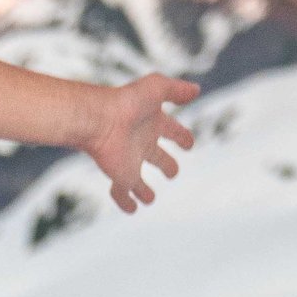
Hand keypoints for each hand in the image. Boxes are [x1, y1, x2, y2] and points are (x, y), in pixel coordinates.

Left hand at [85, 69, 198, 214]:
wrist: (100, 119)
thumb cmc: (127, 102)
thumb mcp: (157, 87)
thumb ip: (177, 89)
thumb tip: (196, 90)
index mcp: (151, 123)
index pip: (171, 130)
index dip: (181, 136)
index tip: (188, 143)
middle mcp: (140, 142)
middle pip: (156, 156)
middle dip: (166, 164)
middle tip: (172, 172)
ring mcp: (130, 161)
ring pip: (137, 180)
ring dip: (143, 190)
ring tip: (149, 198)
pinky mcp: (120, 175)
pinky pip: (122, 193)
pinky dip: (126, 202)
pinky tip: (132, 209)